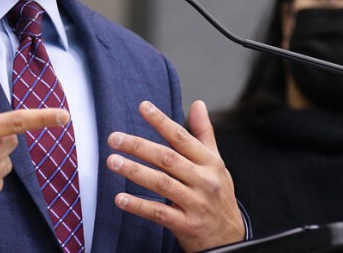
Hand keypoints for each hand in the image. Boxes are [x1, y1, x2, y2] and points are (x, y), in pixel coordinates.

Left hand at [107, 100, 245, 251]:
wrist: (230, 239)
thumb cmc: (218, 195)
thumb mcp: (216, 163)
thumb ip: (204, 134)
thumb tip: (197, 104)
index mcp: (210, 162)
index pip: (182, 138)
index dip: (162, 121)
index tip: (143, 107)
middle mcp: (204, 181)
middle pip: (168, 158)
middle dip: (139, 146)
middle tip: (114, 138)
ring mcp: (196, 203)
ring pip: (161, 183)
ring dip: (134, 171)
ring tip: (112, 161)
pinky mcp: (186, 225)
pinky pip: (159, 213)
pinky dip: (139, 205)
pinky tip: (120, 198)